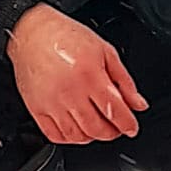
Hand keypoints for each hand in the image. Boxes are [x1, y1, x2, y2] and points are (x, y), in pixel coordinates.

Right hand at [9, 5, 145, 145]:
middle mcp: (70, 92)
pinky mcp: (36, 108)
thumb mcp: (105, 52)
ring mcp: (51, 103)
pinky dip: (69, 139)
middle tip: (116, 127)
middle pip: (96, 128)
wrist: (32, 32)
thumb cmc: (67, 37)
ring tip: (97, 127)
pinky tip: (76, 130)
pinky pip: (55, 135)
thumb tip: (138, 104)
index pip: (114, 111)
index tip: (132, 128)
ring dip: (91, 137)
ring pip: (77, 136)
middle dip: (111, 133)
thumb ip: (124, 81)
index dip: (127, 125)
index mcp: (90, 76)